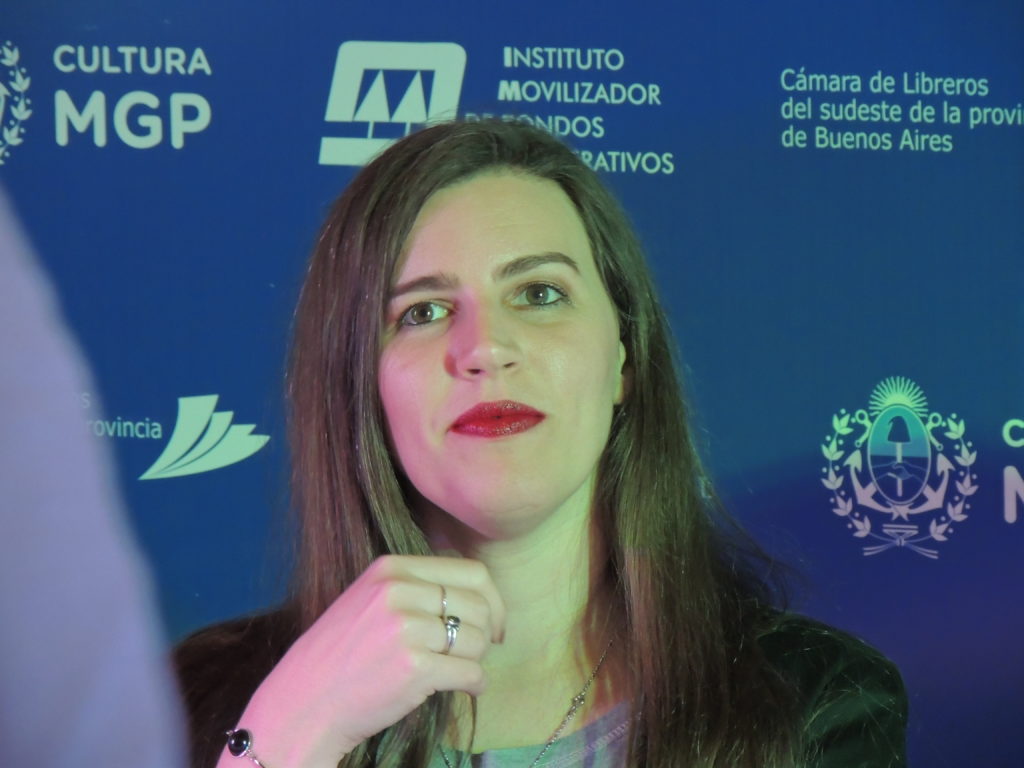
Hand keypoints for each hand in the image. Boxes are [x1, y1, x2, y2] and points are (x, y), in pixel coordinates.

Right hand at [228, 555, 504, 767]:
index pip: (471, 572)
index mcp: (391, 569)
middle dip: (485, 634)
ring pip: (478, 640)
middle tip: (473, 655)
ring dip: (477, 660)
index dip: (493, 600)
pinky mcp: (414, 668)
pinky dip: (476, 685)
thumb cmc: (340, 657)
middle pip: (479, 606)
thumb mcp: (369, 599)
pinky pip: (472, 673)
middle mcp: (398, 592)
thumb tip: (480, 594)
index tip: (494, 623)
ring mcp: (405, 628)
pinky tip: (465, 690)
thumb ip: (416, 588)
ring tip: (456, 671)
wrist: (302, 704)